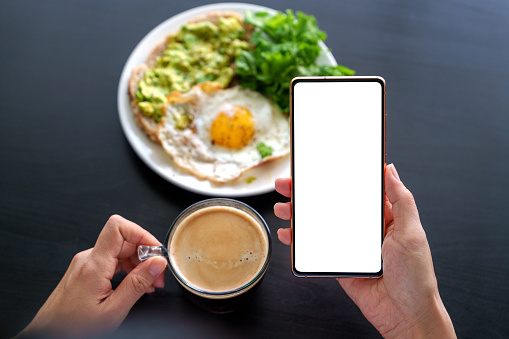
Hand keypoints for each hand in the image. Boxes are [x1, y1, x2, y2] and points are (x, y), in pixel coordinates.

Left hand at [19, 215, 166, 337]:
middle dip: (146, 254)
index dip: (141, 234)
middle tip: (157, 276)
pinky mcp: (86, 270)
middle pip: (124, 239)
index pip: (118, 227)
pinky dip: (128, 268)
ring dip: (139, 263)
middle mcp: (88, 259)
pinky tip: (135, 284)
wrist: (49, 335)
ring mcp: (85, 263)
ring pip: (120, 250)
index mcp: (94, 265)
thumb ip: (137, 284)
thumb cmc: (73, 329)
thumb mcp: (113, 310)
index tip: (155, 251)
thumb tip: (157, 263)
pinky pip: (112, 260)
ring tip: (149, 284)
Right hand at [274, 164, 455, 338]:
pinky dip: (299, 240)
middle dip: (309, 192)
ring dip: (299, 214)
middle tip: (289, 183)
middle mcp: (364, 228)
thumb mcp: (412, 232)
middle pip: (332, 204)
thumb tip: (391, 170)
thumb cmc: (415, 276)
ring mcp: (349, 245)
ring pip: (320, 223)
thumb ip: (401, 201)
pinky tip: (287, 233)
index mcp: (383, 216)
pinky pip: (315, 247)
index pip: (357, 189)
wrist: (405, 315)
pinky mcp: (338, 262)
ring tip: (283, 206)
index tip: (320, 164)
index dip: (337, 175)